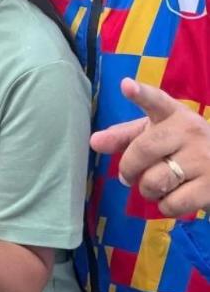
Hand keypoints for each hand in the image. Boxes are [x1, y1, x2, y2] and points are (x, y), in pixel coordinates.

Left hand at [90, 78, 209, 216]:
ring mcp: (203, 158)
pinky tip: (175, 197)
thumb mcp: (156, 135)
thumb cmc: (183, 146)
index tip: (126, 86)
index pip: (156, 101)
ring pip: (154, 181)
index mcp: (173, 114)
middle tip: (129, 175)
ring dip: (147, 190)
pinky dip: (165, 206)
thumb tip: (93, 142)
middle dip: (128, 169)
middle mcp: (190, 131)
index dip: (140, 93)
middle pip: (142, 151)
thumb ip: (124, 137)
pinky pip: (172, 203)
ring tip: (156, 185)